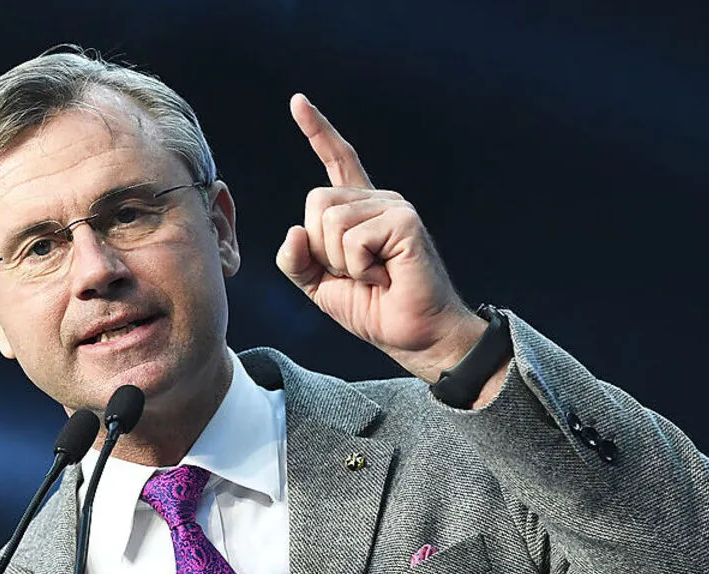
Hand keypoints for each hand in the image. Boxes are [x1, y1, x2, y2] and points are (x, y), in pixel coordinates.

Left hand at [276, 93, 487, 383]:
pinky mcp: (404, 221)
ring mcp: (393, 207)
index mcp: (358, 210)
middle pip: (315, 203)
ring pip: (329, 221)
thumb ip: (297, 259)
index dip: (317, 131)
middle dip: (320, 248)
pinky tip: (385, 275)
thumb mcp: (319, 285)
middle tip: (355, 272)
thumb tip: (293, 230)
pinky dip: (358, 268)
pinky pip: (352, 239)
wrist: (414, 336)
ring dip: (340, 261)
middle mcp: (377, 200)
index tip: (297, 101)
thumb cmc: (373, 309)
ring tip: (372, 275)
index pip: (335, 161)